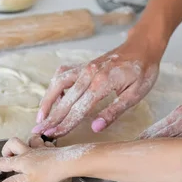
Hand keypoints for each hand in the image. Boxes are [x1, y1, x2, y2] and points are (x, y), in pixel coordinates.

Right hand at [0, 136, 71, 181]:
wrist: (68, 162)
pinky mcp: (50, 148)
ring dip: (25, 144)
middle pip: (12, 143)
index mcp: (20, 161)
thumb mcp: (29, 181)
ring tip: (26, 154)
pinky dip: (42, 145)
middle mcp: (28, 151)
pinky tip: (43, 152)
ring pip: (29, 139)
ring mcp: (40, 148)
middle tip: (9, 159)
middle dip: (7, 150)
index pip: (2, 162)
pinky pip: (44, 142)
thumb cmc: (49, 173)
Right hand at [32, 38, 161, 137]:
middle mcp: (89, 73)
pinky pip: (63, 75)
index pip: (78, 109)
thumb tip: (96, 128)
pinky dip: (54, 87)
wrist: (143, 46)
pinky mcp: (83, 65)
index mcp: (102, 83)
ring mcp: (84, 67)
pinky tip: (52, 98)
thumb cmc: (143, 71)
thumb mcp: (135, 95)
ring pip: (58, 84)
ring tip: (41, 118)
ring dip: (47, 101)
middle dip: (51, 117)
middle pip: (65, 100)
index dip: (65, 124)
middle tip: (38, 132)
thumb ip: (113, 112)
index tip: (53, 135)